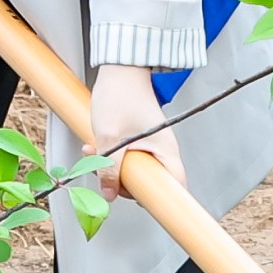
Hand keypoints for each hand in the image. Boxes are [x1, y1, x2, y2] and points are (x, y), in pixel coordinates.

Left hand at [84, 63, 183, 198]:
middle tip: (106, 174)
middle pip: (150, 183)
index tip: (140, 203)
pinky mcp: (138, 139)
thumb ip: (110, 168)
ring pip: (134, 170)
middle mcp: (162, 150)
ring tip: (96, 152)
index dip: (161, 201)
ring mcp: (150, 144)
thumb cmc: (121, 95)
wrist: (119, 69)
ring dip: (112, 167)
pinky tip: (96, 145)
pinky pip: (126, 157)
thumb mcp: (110, 137)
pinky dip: (111, 155)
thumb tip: (109, 193)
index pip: (176, 188)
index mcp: (166, 151)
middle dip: (124, 181)